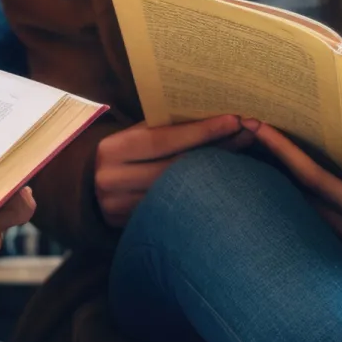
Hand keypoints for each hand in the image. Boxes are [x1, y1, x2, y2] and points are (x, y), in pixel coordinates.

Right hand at [94, 115, 256, 226]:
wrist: (92, 190)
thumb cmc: (126, 155)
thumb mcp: (134, 136)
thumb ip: (161, 129)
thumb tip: (213, 113)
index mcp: (112, 150)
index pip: (163, 140)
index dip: (200, 131)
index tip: (234, 120)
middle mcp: (112, 181)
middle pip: (176, 167)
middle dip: (217, 148)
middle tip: (250, 133)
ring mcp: (122, 209)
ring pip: (181, 191)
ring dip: (217, 172)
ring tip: (246, 154)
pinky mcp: (136, 228)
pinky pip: (179, 210)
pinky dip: (205, 194)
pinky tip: (228, 182)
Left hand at [256, 112, 341, 249]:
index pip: (313, 179)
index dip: (285, 152)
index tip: (260, 128)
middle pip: (293, 192)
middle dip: (267, 161)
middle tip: (243, 129)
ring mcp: (335, 241)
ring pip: (292, 207)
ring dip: (272, 178)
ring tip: (249, 145)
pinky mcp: (331, 243)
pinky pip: (301, 215)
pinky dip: (285, 193)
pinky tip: (270, 174)